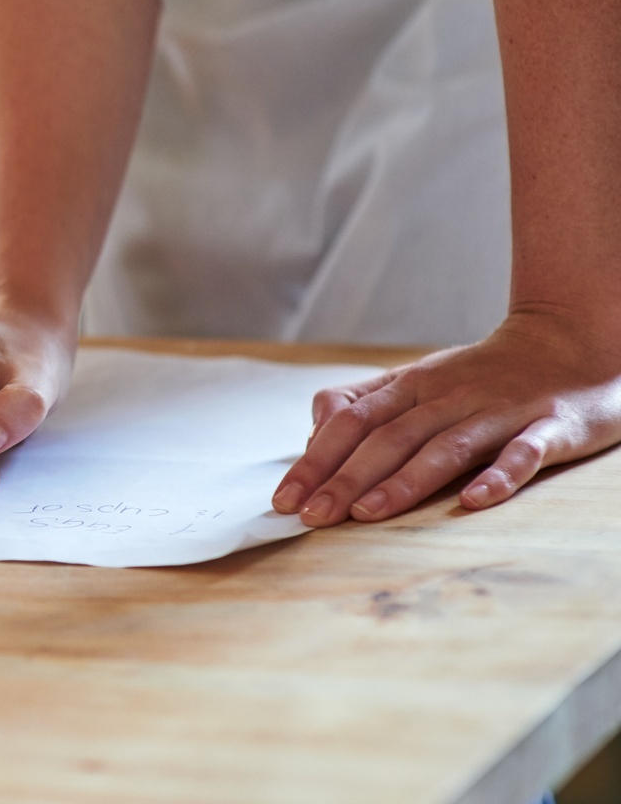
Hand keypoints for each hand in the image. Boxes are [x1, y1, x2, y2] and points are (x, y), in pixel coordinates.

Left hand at [272, 308, 620, 525]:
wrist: (571, 340)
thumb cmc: (481, 375)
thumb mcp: (417, 381)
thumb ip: (365, 405)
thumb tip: (314, 436)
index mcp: (411, 386)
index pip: (351, 422)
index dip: (316, 459)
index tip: (285, 498)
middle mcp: (449, 397)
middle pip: (388, 438)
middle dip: (346, 479)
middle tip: (312, 517)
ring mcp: (500, 412)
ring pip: (445, 447)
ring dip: (404, 481)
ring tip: (367, 513)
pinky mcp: (551, 427)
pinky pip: (523, 453)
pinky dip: (498, 476)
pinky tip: (473, 500)